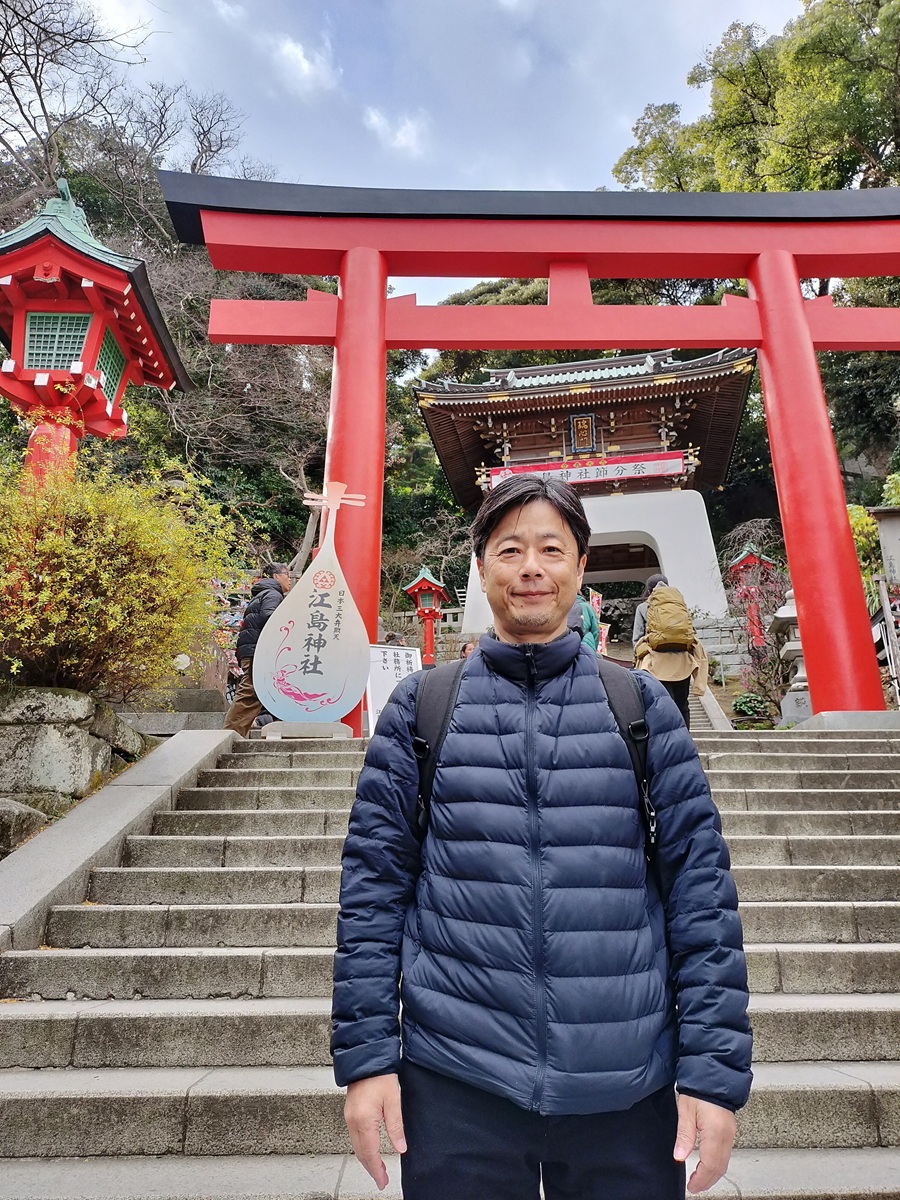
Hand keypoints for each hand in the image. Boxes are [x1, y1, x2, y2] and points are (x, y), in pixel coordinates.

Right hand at [344, 1073, 406, 1189]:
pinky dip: (362, 1147)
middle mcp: (353, 1121)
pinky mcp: (349, 1112)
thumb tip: (400, 1147)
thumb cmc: (380, 1074)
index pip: (370, 1153)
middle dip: (371, 1168)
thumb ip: (396, 1126)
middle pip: (361, 1153)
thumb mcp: (393, 1100)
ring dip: (366, 1159)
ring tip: (377, 1168)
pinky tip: (369, 1149)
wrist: (366, 1057)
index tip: (383, 1181)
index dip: (377, 1170)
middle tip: (381, 1179)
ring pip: (356, 1146)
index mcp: (364, 1120)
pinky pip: (354, 1136)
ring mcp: (349, 1117)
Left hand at [673, 1093, 736, 1193]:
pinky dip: (717, 1165)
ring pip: (724, 1163)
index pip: (710, 1165)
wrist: (713, 1075)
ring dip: (713, 1175)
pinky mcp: (730, 1131)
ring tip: (700, 1180)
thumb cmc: (699, 1089)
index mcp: (715, 1132)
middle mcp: (726, 1136)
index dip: (701, 1179)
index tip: (692, 1186)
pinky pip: (726, 1154)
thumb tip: (679, 1156)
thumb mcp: (686, 1111)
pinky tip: (708, 1166)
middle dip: (707, 1181)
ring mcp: (730, 1134)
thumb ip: (684, 1136)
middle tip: (695, 1187)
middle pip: (719, 1168)